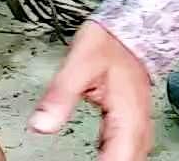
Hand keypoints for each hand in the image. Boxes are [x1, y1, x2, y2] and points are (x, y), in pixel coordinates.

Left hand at [29, 22, 153, 160]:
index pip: (117, 160)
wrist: (129, 31)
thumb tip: (40, 125)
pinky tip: (102, 156)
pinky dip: (115, 155)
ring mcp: (137, 124)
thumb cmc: (109, 43)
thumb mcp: (78, 65)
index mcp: (127, 117)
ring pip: (130, 157)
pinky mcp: (132, 120)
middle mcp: (136, 125)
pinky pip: (128, 148)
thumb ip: (59, 96)